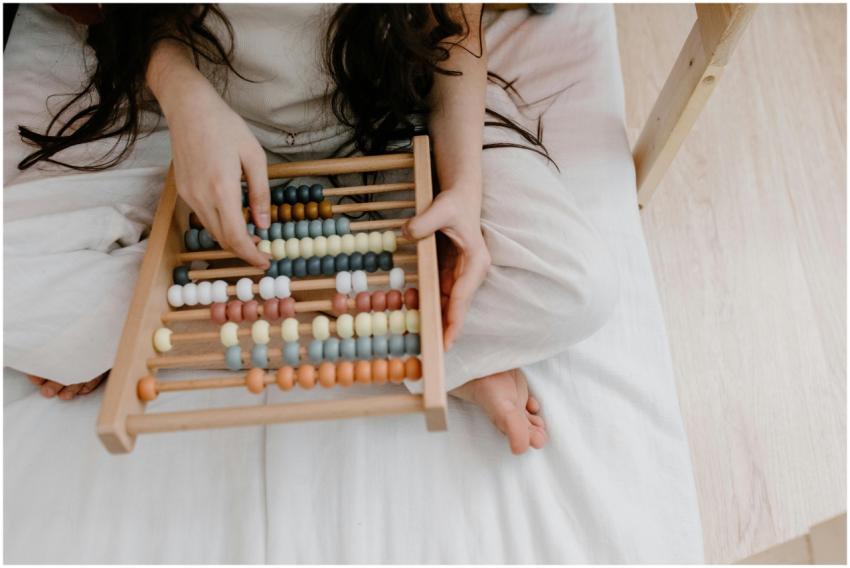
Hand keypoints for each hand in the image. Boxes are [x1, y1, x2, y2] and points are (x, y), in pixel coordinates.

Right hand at [151, 49, 270, 267]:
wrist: (189, 108)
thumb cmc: (226, 126)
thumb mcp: (254, 156)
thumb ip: (260, 193)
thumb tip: (263, 224)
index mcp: (222, 190)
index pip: (236, 237)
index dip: (251, 255)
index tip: (266, 262)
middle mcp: (201, 197)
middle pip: (222, 239)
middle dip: (243, 251)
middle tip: (263, 252)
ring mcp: (189, 196)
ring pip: (212, 231)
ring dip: (231, 239)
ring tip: (252, 237)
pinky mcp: (183, 192)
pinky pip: (203, 218)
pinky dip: (220, 226)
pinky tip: (235, 218)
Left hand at [403, 188, 489, 349]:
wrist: (461, 195)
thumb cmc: (455, 202)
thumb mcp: (441, 208)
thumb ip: (425, 221)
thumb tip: (407, 233)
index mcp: (475, 261)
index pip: (462, 296)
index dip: (453, 320)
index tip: (446, 342)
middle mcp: (471, 272)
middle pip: (457, 306)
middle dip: (445, 329)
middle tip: (432, 352)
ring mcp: (461, 273)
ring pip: (448, 303)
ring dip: (436, 320)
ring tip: (423, 341)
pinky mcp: (451, 271)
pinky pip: (439, 293)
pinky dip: (429, 305)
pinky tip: (416, 317)